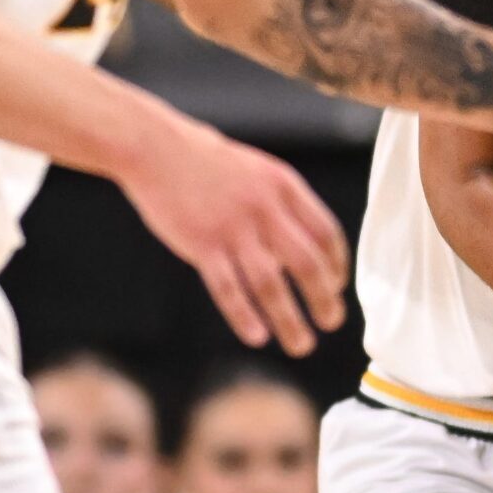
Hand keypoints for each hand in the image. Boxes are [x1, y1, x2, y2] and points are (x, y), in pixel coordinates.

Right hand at [119, 119, 347, 355]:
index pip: (326, 232)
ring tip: (302, 345)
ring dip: (290, 320)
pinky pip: (228, 289)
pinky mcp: (201, 244)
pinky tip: (257, 337)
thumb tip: (306, 247)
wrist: (155, 148)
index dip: (337, 265)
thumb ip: (282, 205)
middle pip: (306, 263)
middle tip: (332, 322)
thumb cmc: (207, 162)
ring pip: (271, 284)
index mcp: (283, 185)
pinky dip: (245, 316)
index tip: (338, 286)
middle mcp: (264, 207)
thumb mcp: (257, 171)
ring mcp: (232, 227)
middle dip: (324, 299)